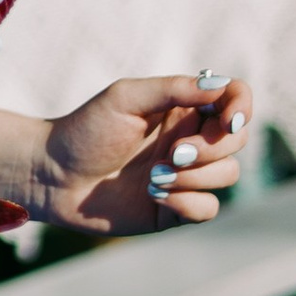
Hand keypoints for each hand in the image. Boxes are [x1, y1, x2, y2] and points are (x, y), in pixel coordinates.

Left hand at [31, 72, 254, 236]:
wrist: (53, 176)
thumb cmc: (85, 130)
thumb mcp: (125, 98)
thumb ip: (173, 89)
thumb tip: (220, 87)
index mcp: (182, 107)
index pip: (234, 98)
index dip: (242, 107)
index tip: (228, 120)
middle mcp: (190, 139)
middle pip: (236, 140)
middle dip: (210, 148)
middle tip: (173, 153)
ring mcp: (186, 175)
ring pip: (227, 174)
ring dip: (195, 176)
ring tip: (153, 176)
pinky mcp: (176, 208)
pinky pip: (209, 208)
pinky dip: (188, 202)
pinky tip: (155, 195)